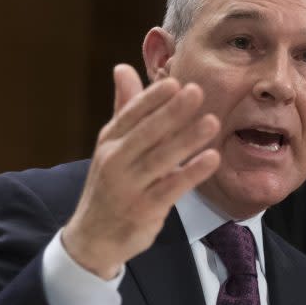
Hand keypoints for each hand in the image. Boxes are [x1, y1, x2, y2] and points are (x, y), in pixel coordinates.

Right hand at [62, 64, 219, 278]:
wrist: (93, 237)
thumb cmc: (111, 183)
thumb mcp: (113, 144)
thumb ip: (125, 107)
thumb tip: (123, 67)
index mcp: (110, 140)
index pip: (131, 114)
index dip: (152, 98)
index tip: (174, 81)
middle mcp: (115, 160)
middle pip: (146, 133)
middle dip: (172, 112)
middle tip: (196, 91)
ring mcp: (129, 186)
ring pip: (160, 159)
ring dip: (187, 140)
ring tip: (212, 122)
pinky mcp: (144, 209)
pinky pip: (171, 188)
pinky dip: (191, 173)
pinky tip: (212, 159)